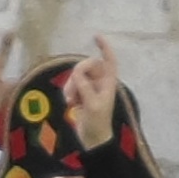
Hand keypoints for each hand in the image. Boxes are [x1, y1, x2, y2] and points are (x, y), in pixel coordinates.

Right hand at [64, 34, 119, 153]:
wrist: (93, 140)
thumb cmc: (98, 124)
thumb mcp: (93, 105)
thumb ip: (85, 87)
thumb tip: (77, 74)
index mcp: (108, 83)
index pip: (108, 60)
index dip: (104, 47)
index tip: (96, 37)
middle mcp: (100, 83)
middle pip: (86, 66)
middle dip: (76, 76)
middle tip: (70, 92)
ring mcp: (90, 88)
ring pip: (77, 76)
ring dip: (70, 86)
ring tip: (69, 101)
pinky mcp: (81, 95)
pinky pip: (72, 85)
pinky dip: (69, 93)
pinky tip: (70, 104)